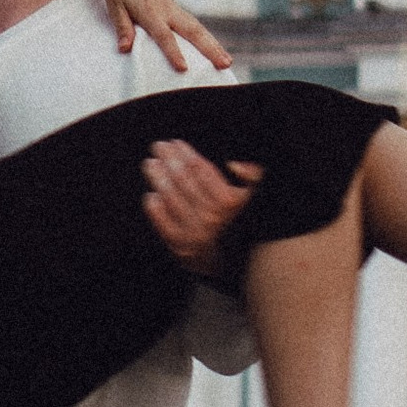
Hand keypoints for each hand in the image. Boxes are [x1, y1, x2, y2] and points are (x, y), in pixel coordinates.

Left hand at [80, 0, 233, 72]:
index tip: (183, 68)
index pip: (164, 35)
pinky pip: (194, 25)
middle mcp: (167, 10)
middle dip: (210, 49)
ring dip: (214, 45)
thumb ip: (122, 27)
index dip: (173, 52)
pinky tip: (216, 51)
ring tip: (228, 62)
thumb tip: (124, 49)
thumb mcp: (114, 6)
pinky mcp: (176, 9)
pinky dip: (207, 38)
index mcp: (150, 11)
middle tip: (225, 65)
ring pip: (198, 28)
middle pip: (193, 31)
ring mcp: (174, 9)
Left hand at [141, 139, 261, 276]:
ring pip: (170, 198)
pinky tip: (150, 195)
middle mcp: (212, 217)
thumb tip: (233, 164)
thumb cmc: (242, 222)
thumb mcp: (255, 197)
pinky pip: (162, 223)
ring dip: (158, 178)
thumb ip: (254, 176)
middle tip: (158, 147)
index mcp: (230, 201)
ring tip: (150, 164)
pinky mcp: (180, 247)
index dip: (185, 153)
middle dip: (168, 160)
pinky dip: (154, 208)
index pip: (201, 169)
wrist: (235, 262)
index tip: (175, 143)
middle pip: (182, 180)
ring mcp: (194, 232)